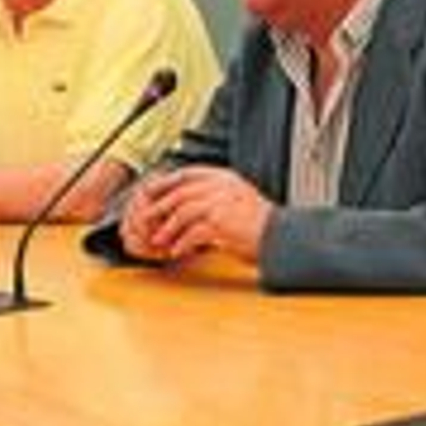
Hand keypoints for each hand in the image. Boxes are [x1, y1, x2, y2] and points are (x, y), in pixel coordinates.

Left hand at [119, 166, 271, 262]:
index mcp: (224, 178)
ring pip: (182, 212)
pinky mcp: (221, 224)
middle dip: (160, 207)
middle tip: (146, 219)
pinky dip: (182, 243)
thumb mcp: (236, 198)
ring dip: (167, 228)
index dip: (166, 183)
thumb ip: (214, 195)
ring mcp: (221, 204)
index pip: (187, 174)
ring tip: (159, 240)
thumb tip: (186, 203)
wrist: (280, 237)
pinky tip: (177, 251)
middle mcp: (221, 187)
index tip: (151, 193)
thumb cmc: (260, 223)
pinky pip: (193, 233)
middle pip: (180, 193)